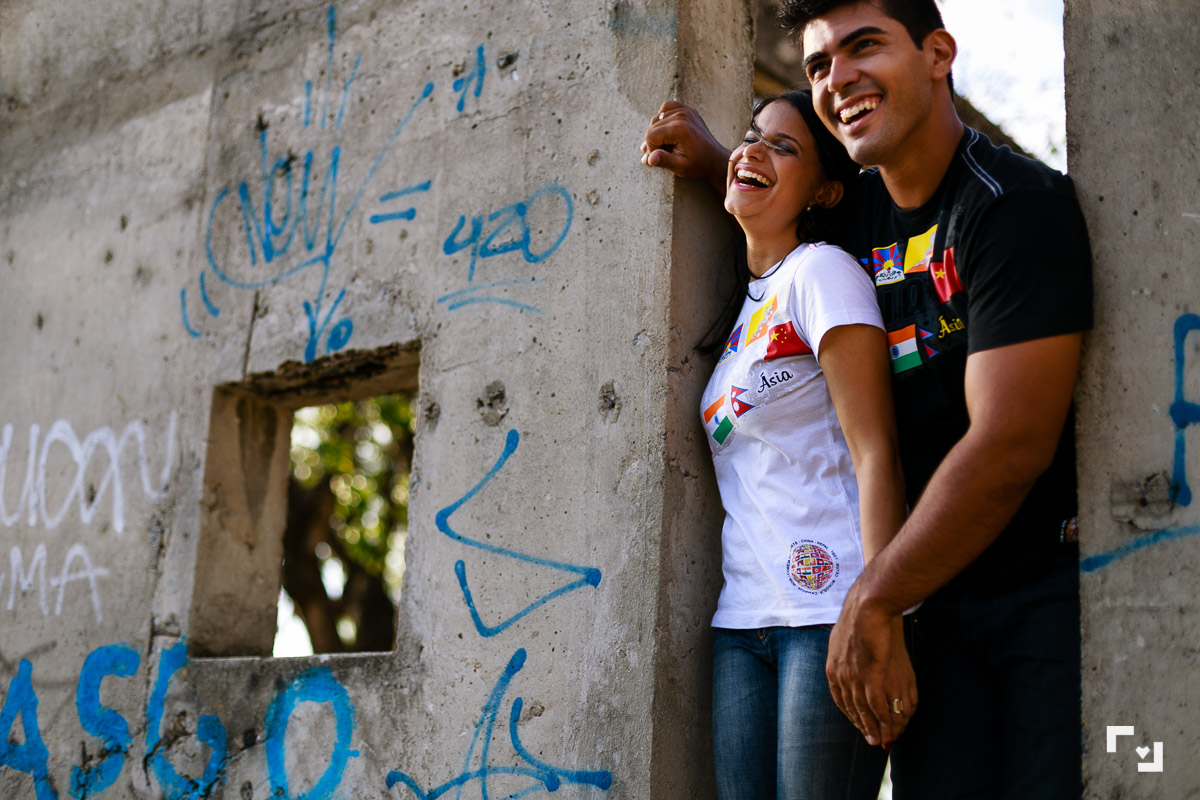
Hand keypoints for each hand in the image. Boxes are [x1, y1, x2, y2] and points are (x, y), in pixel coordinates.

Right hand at [639, 101, 729, 191]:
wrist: (714, 158)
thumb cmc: (698, 164)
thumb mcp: (680, 167)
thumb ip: (664, 161)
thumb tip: (649, 159)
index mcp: (680, 128)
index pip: (650, 136)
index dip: (652, 149)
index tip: (661, 158)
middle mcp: (682, 115)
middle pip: (652, 127)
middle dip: (654, 142)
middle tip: (664, 153)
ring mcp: (685, 110)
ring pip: (656, 118)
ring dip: (657, 132)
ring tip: (667, 144)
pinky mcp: (686, 109)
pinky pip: (666, 107)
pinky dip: (662, 117)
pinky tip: (666, 128)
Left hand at [826, 603, 916, 747]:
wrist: (867, 607)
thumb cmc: (858, 617)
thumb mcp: (842, 638)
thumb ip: (843, 654)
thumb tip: (845, 659)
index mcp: (832, 669)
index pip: (840, 700)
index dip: (852, 716)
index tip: (861, 725)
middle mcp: (841, 677)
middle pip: (853, 709)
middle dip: (864, 727)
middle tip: (873, 741)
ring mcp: (855, 677)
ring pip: (866, 711)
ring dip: (876, 727)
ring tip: (884, 740)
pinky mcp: (872, 676)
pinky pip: (877, 705)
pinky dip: (884, 718)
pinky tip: (891, 725)